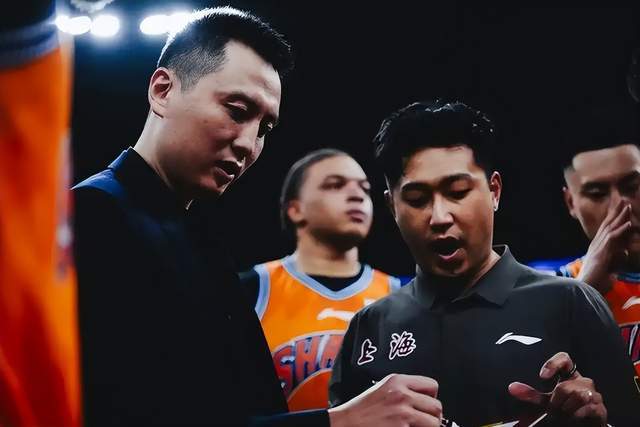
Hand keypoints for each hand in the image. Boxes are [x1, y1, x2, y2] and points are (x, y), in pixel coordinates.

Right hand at [328, 373, 442, 426]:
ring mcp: (403, 412)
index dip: (431, 397)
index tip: (426, 404)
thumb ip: (403, 389)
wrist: (346, 423)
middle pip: (437, 405)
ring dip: (430, 426)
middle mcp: (402, 394)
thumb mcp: (382, 388)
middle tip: (423, 420)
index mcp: (397, 380)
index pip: (432, 385)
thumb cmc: (361, 409)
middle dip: (432, 415)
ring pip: (435, 422)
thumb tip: (425, 399)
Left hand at [509, 352, 606, 425]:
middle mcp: (583, 381)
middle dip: (554, 402)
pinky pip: (588, 407)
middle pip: (564, 387)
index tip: (542, 377)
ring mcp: (594, 394)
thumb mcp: (547, 401)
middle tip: (552, 411)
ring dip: (565, 409)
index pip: (565, 358)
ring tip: (563, 415)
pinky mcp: (600, 408)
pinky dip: (576, 415)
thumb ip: (531, 394)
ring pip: (577, 395)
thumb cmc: (565, 409)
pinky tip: (574, 418)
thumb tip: (512, 388)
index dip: (553, 363)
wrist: (584, 425)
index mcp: (569, 375)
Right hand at [578, 200, 631, 293]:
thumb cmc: (596, 281)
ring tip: (627, 206)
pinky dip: (621, 230)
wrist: (586, 289)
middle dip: (616, 212)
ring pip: (610, 228)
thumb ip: (617, 258)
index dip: (613, 218)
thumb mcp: (610, 267)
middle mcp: (596, 245)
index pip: (606, 229)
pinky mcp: (602, 253)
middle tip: (623, 201)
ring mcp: (598, 248)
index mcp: (597, 247)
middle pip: (607, 225)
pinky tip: (628, 224)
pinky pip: (612, 239)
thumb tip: (625, 251)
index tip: (619, 209)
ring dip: (619, 217)